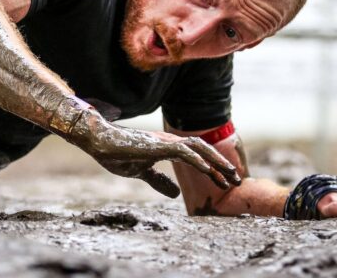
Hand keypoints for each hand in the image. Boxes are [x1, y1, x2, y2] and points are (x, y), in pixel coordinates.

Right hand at [72, 113, 240, 197]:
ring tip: (230, 175)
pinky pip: (183, 151)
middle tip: (237, 180)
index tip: (226, 182)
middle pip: (203, 150)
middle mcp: (170, 141)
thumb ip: (159, 181)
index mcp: (167, 147)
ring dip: (216, 161)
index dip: (214, 167)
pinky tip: (208, 169)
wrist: (99, 142)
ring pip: (198, 148)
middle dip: (221, 165)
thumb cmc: (116, 154)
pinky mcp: (157, 145)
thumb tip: (175, 195)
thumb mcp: (142, 172)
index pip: (197, 155)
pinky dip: (198, 159)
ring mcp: (164, 141)